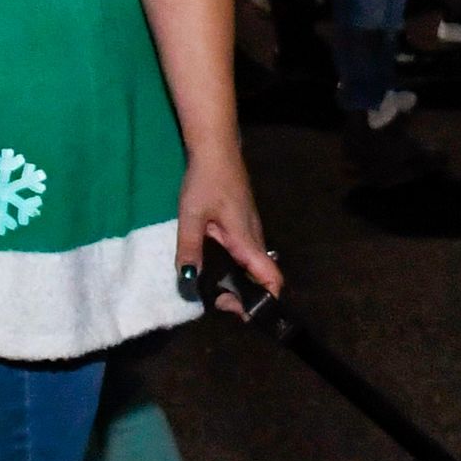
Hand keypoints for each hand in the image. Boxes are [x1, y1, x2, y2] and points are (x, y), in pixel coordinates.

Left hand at [176, 141, 278, 310]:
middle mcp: (255, 239)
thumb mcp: (191, 215)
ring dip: (239, 283)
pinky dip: (236, 269)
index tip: (241, 311)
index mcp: (246, 240)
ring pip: (254, 267)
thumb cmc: (206, 180)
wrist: (216, 150)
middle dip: (244, 297)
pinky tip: (215, 267)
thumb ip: (189, 248)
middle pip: (262, 278)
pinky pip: (246, 255)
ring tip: (212, 289)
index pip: (272, 278)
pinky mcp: (244, 226)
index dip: (264, 301)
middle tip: (215, 301)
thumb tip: (188, 280)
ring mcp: (251, 232)